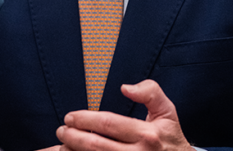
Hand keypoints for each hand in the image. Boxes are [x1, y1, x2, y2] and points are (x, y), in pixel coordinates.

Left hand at [57, 80, 189, 150]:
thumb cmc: (171, 139)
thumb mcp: (167, 111)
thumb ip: (150, 92)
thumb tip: (126, 87)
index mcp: (147, 135)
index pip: (108, 124)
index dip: (85, 120)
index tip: (70, 117)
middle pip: (96, 146)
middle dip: (73, 137)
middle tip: (61, 130)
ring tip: (61, 147)